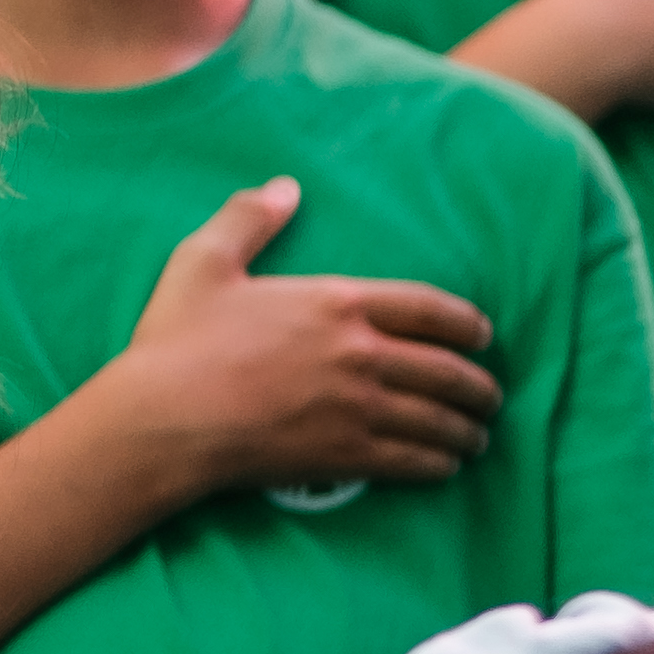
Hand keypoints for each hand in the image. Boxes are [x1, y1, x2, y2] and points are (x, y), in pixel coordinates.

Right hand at [99, 176, 502, 503]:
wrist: (163, 419)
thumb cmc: (178, 342)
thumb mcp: (204, 262)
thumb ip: (248, 219)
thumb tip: (284, 187)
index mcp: (337, 303)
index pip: (430, 309)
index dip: (467, 325)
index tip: (483, 336)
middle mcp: (361, 354)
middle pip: (448, 370)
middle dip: (479, 386)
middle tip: (489, 397)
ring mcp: (359, 408)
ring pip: (438, 420)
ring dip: (466, 429)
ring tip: (477, 436)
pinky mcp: (347, 455)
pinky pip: (414, 460)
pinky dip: (439, 463)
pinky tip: (447, 465)